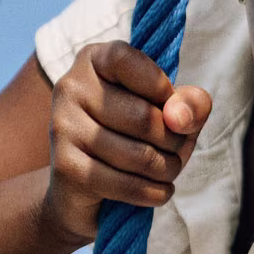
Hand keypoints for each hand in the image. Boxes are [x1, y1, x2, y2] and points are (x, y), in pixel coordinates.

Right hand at [44, 42, 212, 244]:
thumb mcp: (167, 110)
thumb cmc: (133, 136)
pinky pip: (126, 184)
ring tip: (168, 170)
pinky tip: (161, 191)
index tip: (170, 108)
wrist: (83, 186)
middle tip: (177, 150)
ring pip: (140, 155)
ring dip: (168, 170)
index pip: (127, 60)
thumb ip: (189, 103)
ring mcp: (64, 128)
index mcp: (94, 60)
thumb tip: (181, 118)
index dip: (160, 88)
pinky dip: (156, 193)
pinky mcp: (66, 168)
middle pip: (144, 117)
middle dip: (175, 142)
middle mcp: (71, 88)